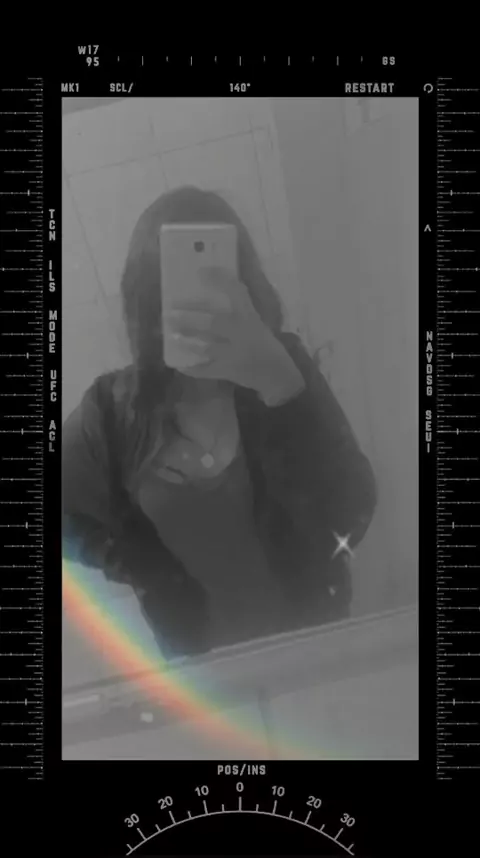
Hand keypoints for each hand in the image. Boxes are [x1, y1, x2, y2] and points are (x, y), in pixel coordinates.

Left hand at [165, 267, 304, 403]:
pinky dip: (192, 369)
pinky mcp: (229, 371)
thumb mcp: (258, 326)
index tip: (201, 272)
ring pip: (207, 346)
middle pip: (213, 323)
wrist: (279, 376)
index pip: (237, 293)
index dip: (220, 280)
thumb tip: (210, 300)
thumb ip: (239, 314)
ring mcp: (234, 355)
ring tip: (172, 335)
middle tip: (170, 311)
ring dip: (188, 341)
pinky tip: (179, 365)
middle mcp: (242, 334)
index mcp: (251, 319)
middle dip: (190, 317)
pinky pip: (206, 370)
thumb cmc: (267, 347)